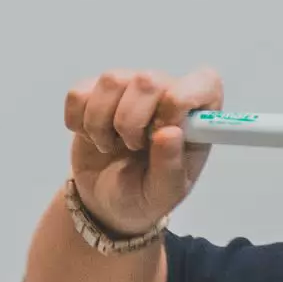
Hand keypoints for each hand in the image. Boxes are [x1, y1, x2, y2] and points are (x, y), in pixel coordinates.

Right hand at [63, 65, 223, 238]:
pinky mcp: (95, 92)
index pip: (205, 81)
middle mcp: (166, 92)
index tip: (160, 133)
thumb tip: (171, 132)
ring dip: (101, 123)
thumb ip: (171, 167)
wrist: (107, 200)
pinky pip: (79, 92)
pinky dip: (77, 121)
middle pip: (147, 80)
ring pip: (111, 81)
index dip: (179, 102)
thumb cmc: (146, 194)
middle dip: (131, 122)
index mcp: (196, 115)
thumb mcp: (164, 194)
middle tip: (131, 148)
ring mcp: (130, 88)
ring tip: (109, 145)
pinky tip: (91, 137)